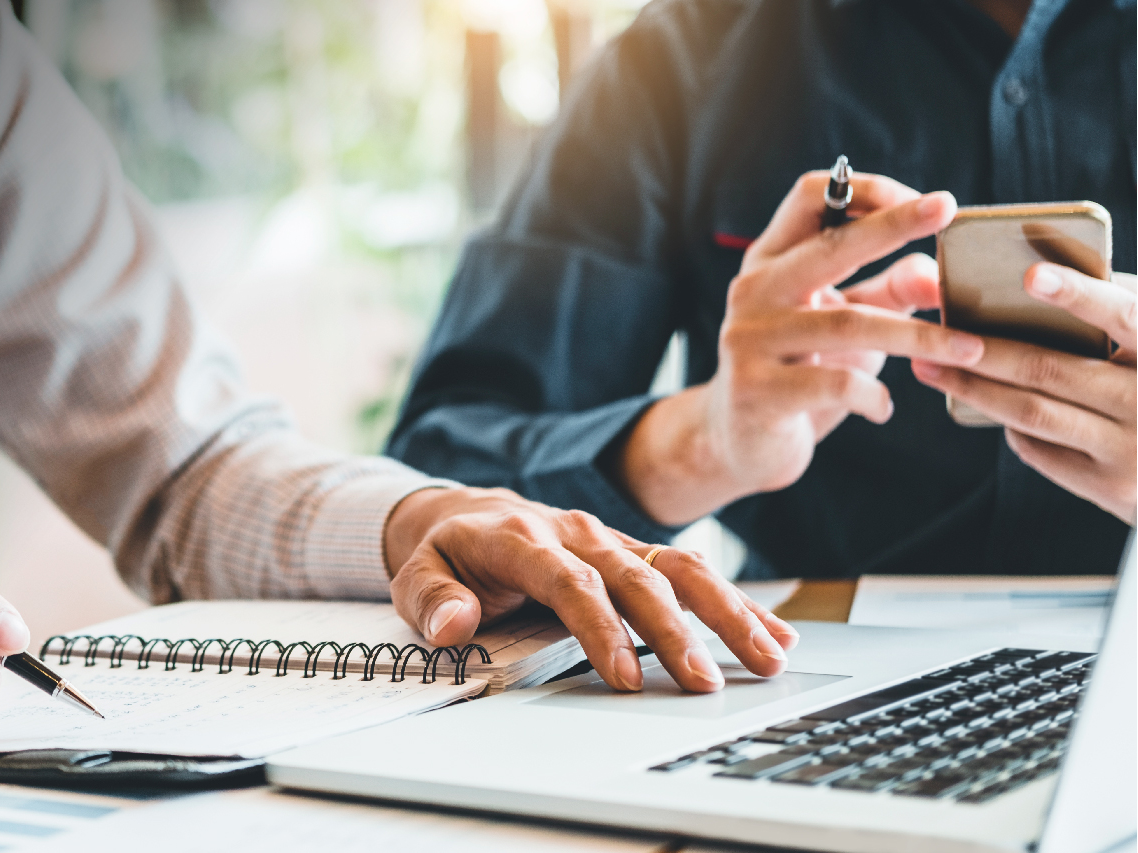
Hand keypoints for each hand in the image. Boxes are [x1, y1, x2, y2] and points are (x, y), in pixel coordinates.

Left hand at [384, 487, 798, 692]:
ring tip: (767, 655)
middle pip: (636, 578)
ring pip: (677, 567)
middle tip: (702, 681)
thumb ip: (431, 599)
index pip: (570, 582)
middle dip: (674, 632)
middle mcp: (576, 532)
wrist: (466, 511)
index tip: (622, 676)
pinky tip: (774, 631)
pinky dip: (732, 601)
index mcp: (523, 538)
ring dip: (724, 611)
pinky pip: (689, 570)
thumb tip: (456, 623)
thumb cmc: (448, 552)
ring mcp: (611, 539)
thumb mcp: (418, 572)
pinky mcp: (633, 551)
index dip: (598, 629)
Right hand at [614, 172, 986, 524]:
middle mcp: (752, 291)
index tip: (926, 205)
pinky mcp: (756, 392)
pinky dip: (873, 397)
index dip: (868, 191)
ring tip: (970, 350)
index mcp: (770, 262)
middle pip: (829, 246)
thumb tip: (940, 274)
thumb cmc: (802, 371)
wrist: (739, 443)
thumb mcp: (849, 323)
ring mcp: (748, 340)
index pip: (811, 197)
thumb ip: (891, 292)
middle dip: (893, 224)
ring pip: (849, 324)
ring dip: (919, 337)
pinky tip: (883, 410)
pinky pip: (835, 385)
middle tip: (947, 208)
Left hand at [912, 265, 1136, 524]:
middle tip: (935, 334)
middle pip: (1051, 370)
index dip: (1078, 295)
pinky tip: (987, 403)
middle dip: (984, 353)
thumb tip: (1038, 279)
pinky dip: (1008, 423)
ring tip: (930, 367)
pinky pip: (1037, 448)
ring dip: (973, 388)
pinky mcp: (1108, 486)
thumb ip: (1119, 318)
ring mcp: (1130, 450)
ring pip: (1032, 412)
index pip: (1124, 316)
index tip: (1031, 276)